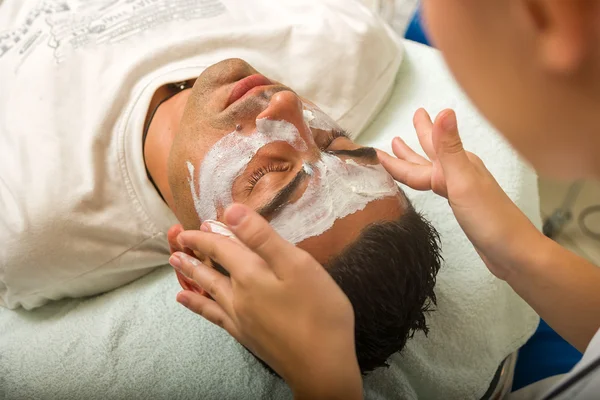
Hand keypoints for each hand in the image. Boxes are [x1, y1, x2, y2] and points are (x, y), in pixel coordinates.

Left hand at [168, 204, 362, 399]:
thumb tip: (231, 212)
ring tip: (174, 264)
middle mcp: (238, 295)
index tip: (196, 224)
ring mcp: (240, 317)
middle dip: (193, 252)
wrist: (321, 367)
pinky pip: (212, 315)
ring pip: (207, 290)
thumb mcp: (297, 266)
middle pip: (209, 268)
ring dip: (191, 274)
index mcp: (251, 274)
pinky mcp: (245, 335)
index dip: (209, 234)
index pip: (222, 247)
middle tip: (175, 242)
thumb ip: (262, 238)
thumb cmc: (318, 312)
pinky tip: (186, 301)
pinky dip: (197, 305)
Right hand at [377, 108, 543, 279]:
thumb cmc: (490, 219)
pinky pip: (436, 187)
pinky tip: (428, 182)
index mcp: (458, 166)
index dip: (401, 153)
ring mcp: (462, 190)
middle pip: (430, 155)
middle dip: (416, 141)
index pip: (422, 156)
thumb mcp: (464, 181)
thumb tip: (444, 111)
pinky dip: (425, 181)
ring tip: (402, 150)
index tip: (382, 142)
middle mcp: (459, 174)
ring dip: (416, 160)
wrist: (514, 253)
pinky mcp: (462, 206)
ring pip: (431, 170)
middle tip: (407, 124)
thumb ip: (450, 148)